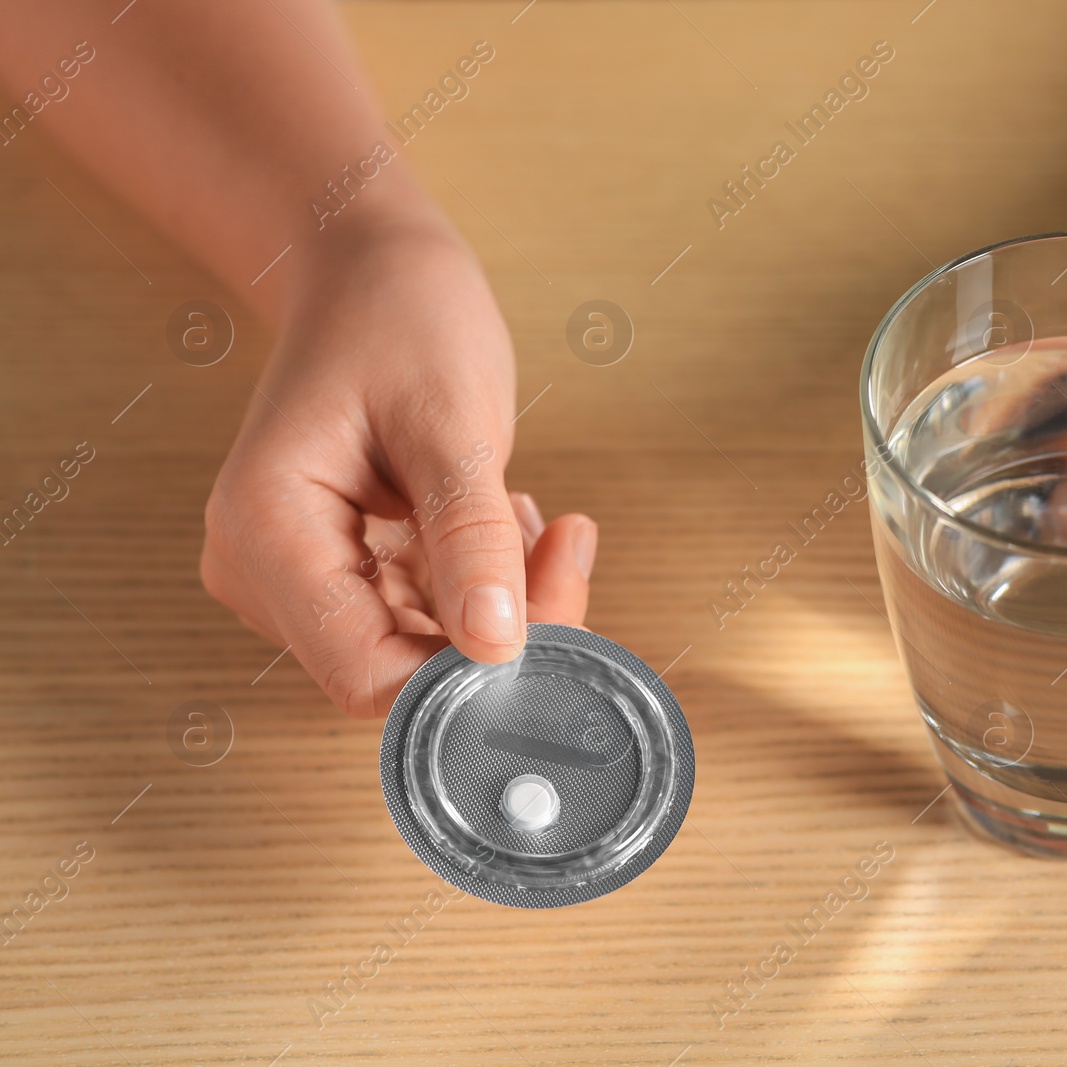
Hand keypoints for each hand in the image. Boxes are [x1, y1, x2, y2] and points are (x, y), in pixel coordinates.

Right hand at [199, 226, 596, 717]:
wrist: (371, 271)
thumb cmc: (401, 319)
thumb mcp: (451, 420)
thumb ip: (471, 537)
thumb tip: (497, 646)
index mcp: (266, 532)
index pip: (366, 674)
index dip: (468, 673)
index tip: (556, 608)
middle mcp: (260, 571)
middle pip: (395, 669)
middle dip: (499, 629)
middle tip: (564, 548)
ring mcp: (294, 577)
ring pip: (417, 652)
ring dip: (497, 603)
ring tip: (526, 514)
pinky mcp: (334, 571)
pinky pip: (419, 618)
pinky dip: (478, 586)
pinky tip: (502, 518)